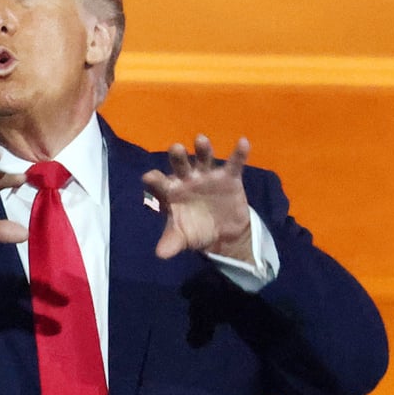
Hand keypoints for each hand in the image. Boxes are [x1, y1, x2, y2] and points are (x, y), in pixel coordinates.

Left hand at [141, 135, 253, 262]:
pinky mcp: (229, 177)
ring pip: (204, 158)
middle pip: (180, 164)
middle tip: (176, 148)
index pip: (159, 182)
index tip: (149, 178)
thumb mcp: (183, 238)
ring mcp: (208, 176)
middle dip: (177, 157)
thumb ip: (171, 243)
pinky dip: (239, 153)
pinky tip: (243, 142)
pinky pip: (234, 163)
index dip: (154, 179)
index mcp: (171, 192)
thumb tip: (160, 254)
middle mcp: (187, 179)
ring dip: (203, 149)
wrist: (222, 233)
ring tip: (201, 140)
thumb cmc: (195, 229)